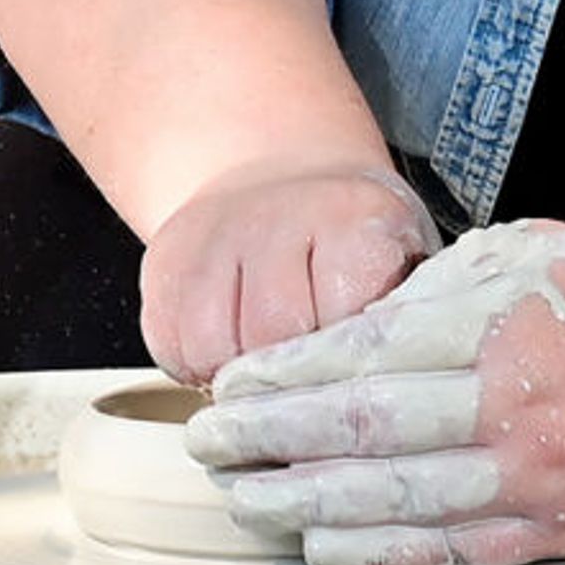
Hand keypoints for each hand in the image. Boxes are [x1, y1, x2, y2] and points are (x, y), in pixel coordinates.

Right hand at [137, 155, 437, 387]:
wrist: (279, 174)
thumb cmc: (352, 239)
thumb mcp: (399, 260)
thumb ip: (398, 316)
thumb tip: (388, 390)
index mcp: (355, 217)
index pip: (346, 318)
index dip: (346, 362)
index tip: (354, 378)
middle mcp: (281, 214)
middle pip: (274, 336)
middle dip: (291, 376)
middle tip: (306, 383)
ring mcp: (216, 234)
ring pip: (213, 348)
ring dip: (237, 380)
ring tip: (265, 370)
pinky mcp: (165, 256)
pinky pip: (169, 344)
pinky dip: (194, 368)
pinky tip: (227, 353)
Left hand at [184, 219, 564, 564]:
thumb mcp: (528, 255)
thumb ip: (438, 286)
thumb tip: (343, 330)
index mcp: (504, 322)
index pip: (364, 353)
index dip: (284, 375)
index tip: (233, 386)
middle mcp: (515, 403)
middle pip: (361, 432)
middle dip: (269, 441)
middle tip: (212, 445)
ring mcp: (532, 476)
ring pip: (392, 501)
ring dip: (302, 504)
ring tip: (245, 498)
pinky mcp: (550, 533)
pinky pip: (441, 548)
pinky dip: (371, 549)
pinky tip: (320, 541)